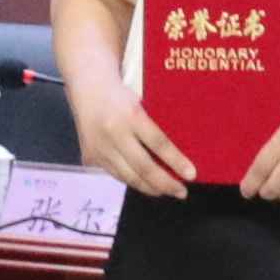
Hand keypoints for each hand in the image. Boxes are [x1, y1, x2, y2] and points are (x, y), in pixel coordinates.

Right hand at [73, 78, 195, 197]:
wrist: (88, 88)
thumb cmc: (122, 95)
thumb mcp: (141, 103)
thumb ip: (154, 127)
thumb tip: (178, 157)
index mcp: (131, 114)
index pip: (158, 143)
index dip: (176, 161)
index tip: (191, 175)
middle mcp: (114, 132)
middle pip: (143, 166)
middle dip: (166, 183)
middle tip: (182, 192)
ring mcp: (100, 147)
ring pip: (129, 176)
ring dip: (151, 188)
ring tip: (166, 191)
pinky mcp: (90, 157)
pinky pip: (117, 175)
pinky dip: (134, 181)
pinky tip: (146, 184)